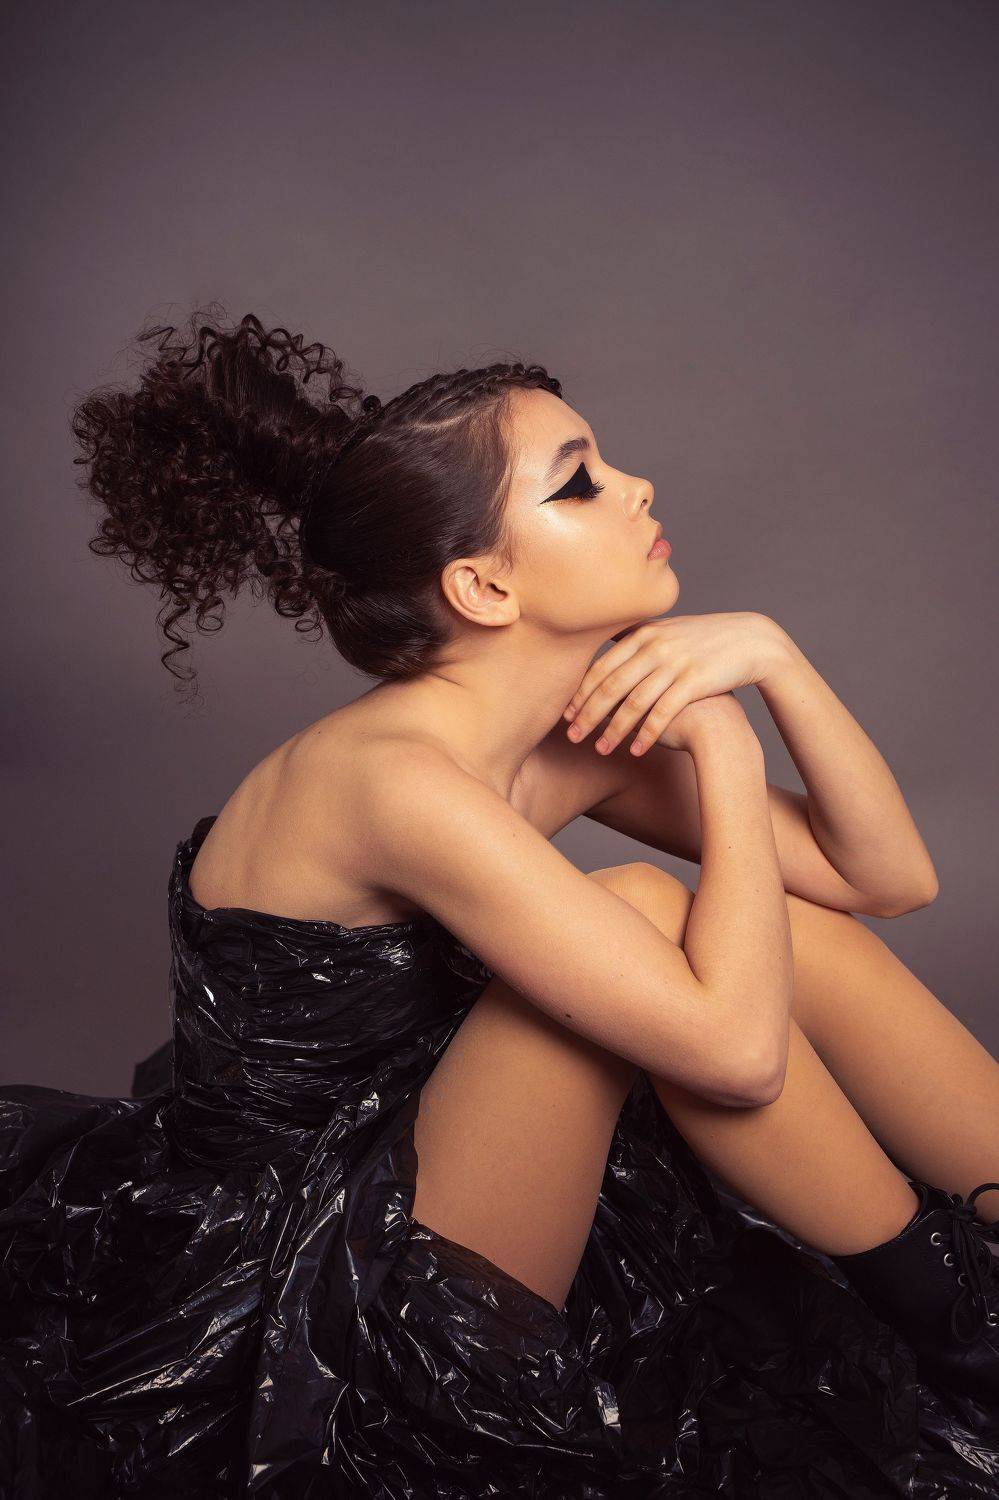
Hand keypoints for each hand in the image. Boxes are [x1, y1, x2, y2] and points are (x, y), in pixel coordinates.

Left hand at [562, 612, 790, 755]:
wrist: (753, 642)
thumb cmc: (706, 641)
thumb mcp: (670, 631)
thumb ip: (639, 639)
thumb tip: (608, 648)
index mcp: (644, 632)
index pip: (601, 666)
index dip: (581, 692)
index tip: (566, 714)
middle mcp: (655, 646)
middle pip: (610, 685)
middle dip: (587, 714)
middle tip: (571, 737)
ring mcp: (674, 663)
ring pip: (633, 702)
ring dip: (613, 730)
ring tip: (600, 750)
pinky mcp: (694, 681)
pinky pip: (662, 713)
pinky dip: (646, 735)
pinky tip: (635, 752)